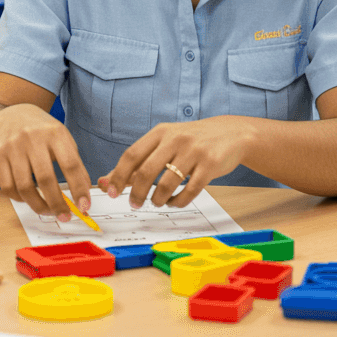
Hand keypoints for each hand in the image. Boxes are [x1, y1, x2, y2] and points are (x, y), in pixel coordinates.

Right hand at [0, 103, 91, 220]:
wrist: (15, 115)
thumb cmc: (45, 132)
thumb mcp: (64, 140)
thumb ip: (75, 165)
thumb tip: (83, 198)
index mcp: (55, 133)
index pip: (71, 164)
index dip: (79, 188)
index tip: (85, 206)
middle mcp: (33, 138)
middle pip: (45, 178)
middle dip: (57, 203)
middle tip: (65, 216)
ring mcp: (12, 147)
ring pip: (24, 186)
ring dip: (38, 206)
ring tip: (49, 212)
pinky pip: (7, 187)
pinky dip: (20, 199)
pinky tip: (30, 200)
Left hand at [100, 116, 255, 208]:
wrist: (231, 134)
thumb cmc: (191, 141)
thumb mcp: (164, 144)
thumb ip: (136, 162)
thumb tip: (104, 182)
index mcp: (160, 132)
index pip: (131, 155)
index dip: (118, 176)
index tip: (110, 193)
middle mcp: (176, 139)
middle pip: (146, 172)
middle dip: (136, 193)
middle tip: (134, 204)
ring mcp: (194, 151)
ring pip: (167, 184)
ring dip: (158, 199)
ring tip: (157, 202)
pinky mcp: (210, 164)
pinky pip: (189, 191)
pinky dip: (178, 201)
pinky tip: (175, 201)